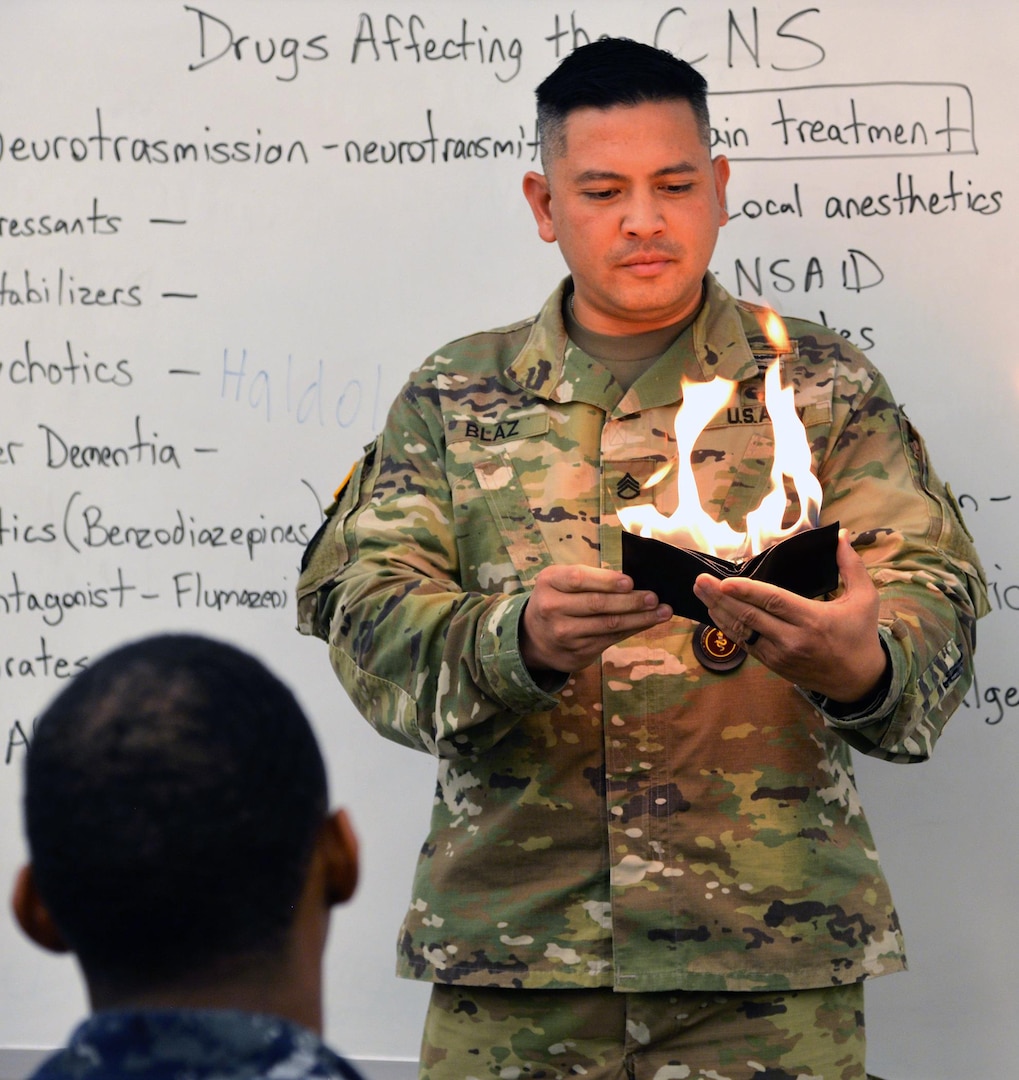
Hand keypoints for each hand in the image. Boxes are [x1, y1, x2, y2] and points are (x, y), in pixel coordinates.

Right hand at [521, 564, 671, 673]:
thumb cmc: (558, 599)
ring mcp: (565, 633)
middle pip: (597, 604)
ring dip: (640, 618)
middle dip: (630, 601)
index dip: (606, 581)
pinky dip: (633, 629)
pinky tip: (648, 622)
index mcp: (549, 583)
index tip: (630, 581)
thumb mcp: (560, 581)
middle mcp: (553, 608)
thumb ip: (589, 578)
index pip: (578, 579)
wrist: (535, 638)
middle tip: (654, 597)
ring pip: (608, 625)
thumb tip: (632, 581)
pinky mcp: (578, 651)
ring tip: (662, 611)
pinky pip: (611, 639)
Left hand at [692, 530, 887, 702]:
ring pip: (742, 632)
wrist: (859, 682)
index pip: (773, 602)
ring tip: (701, 593)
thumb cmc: (860, 635)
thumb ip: (852, 566)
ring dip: (718, 612)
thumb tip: (842, 535)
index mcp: (813, 620)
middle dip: (721, 598)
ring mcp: (780, 655)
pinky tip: (715, 613)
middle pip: (750, 616)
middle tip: (700, 581)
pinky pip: (745, 644)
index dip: (746, 592)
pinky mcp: (774, 665)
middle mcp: (793, 639)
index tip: (724, 581)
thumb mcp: (865, 599)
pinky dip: (728, 628)